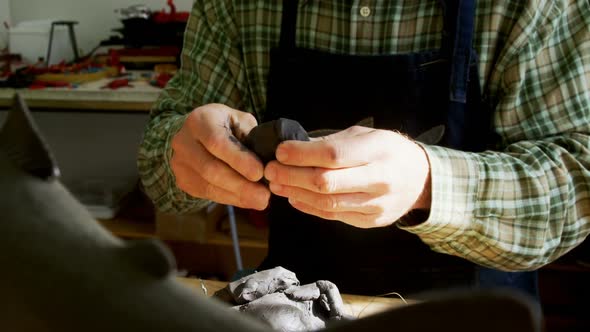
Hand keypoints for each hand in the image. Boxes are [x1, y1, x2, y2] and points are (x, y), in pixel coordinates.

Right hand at [170, 104, 269, 209]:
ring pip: (208, 185)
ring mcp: (180, 162)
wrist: (196, 134)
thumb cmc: (225, 126)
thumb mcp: (240, 121)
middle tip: (264, 195)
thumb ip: (251, 137)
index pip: (217, 142)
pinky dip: (229, 198)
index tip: (259, 173)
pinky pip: (207, 193)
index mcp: (200, 120)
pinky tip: (246, 200)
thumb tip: (267, 163)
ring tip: (260, 200)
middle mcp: (184, 141)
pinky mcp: (183, 180)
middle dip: (240, 184)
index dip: (238, 160)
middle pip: (211, 169)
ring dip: (237, 196)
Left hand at [264, 126, 430, 227]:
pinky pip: (333, 216)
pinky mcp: (370, 221)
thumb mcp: (365, 136)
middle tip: (270, 170)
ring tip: (277, 184)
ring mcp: (376, 204)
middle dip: (292, 175)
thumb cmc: (386, 151)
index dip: (302, 155)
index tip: (280, 151)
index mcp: (378, 152)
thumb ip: (332, 143)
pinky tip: (294, 197)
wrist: (420, 178)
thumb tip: (292, 150)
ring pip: (327, 203)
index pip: (332, 155)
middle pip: (326, 182)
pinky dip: (309, 207)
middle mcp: (379, 180)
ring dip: (296, 193)